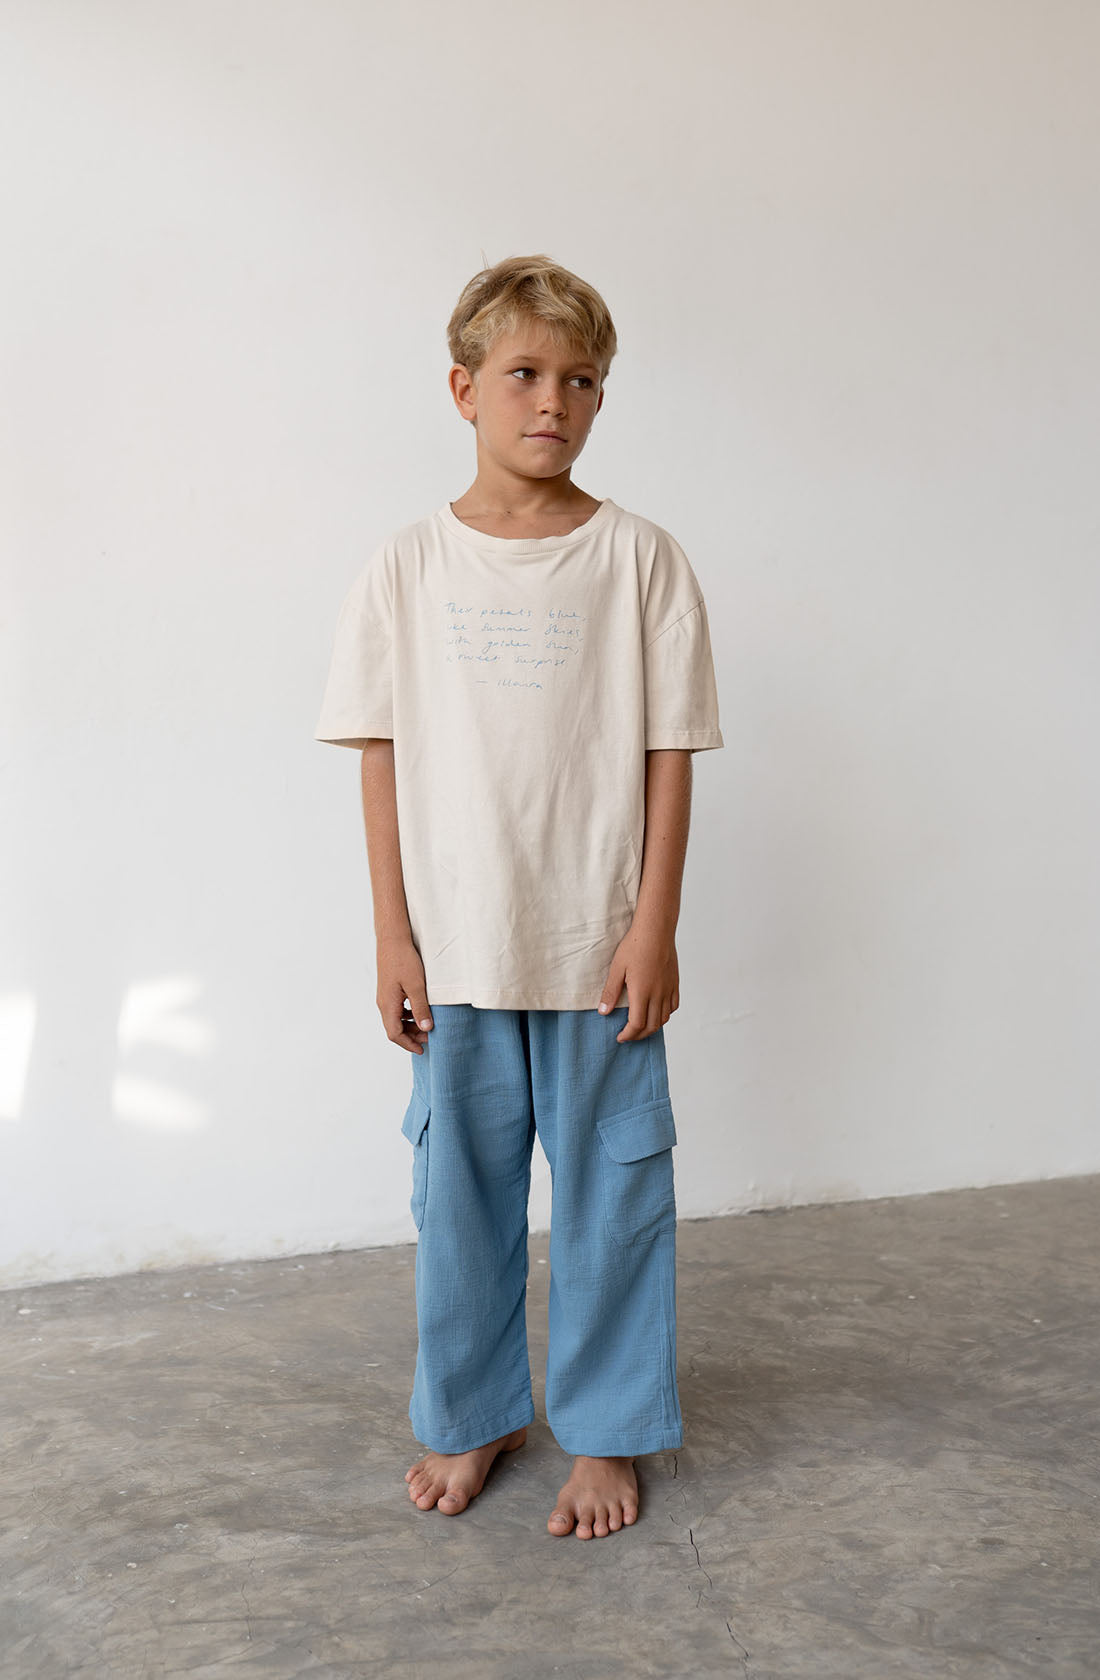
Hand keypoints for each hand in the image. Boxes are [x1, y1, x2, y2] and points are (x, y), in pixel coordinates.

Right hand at [377, 937, 433, 1053]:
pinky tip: (420, 1010)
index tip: (422, 1049)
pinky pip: (397, 1009)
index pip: (394, 1034)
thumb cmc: (403, 959)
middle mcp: (383, 1003)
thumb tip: (426, 1028)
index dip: (408, 1044)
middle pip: (394, 1028)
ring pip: (396, 1019)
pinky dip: (408, 1015)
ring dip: (410, 1025)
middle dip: (411, 1036)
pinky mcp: (389, 989)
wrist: (392, 939)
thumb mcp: (416, 986)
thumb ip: (421, 1008)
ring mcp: (385, 996)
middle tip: (430, 1037)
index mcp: (388, 1005)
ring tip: (427, 1025)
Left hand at [597, 922, 678, 1041]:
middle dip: (639, 1035)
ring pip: (664, 1018)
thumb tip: (603, 1012)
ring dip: (652, 1027)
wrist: (656, 930)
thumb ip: (611, 992)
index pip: (637, 1024)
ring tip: (641, 1026)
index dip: (628, 1035)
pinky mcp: (674, 983)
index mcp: (642, 992)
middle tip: (628, 1035)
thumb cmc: (634, 946)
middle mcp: (658, 994)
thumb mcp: (617, 968)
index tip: (620, 1037)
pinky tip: (657, 1011)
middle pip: (652, 1026)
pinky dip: (665, 1014)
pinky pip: (673, 1006)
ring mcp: (668, 989)